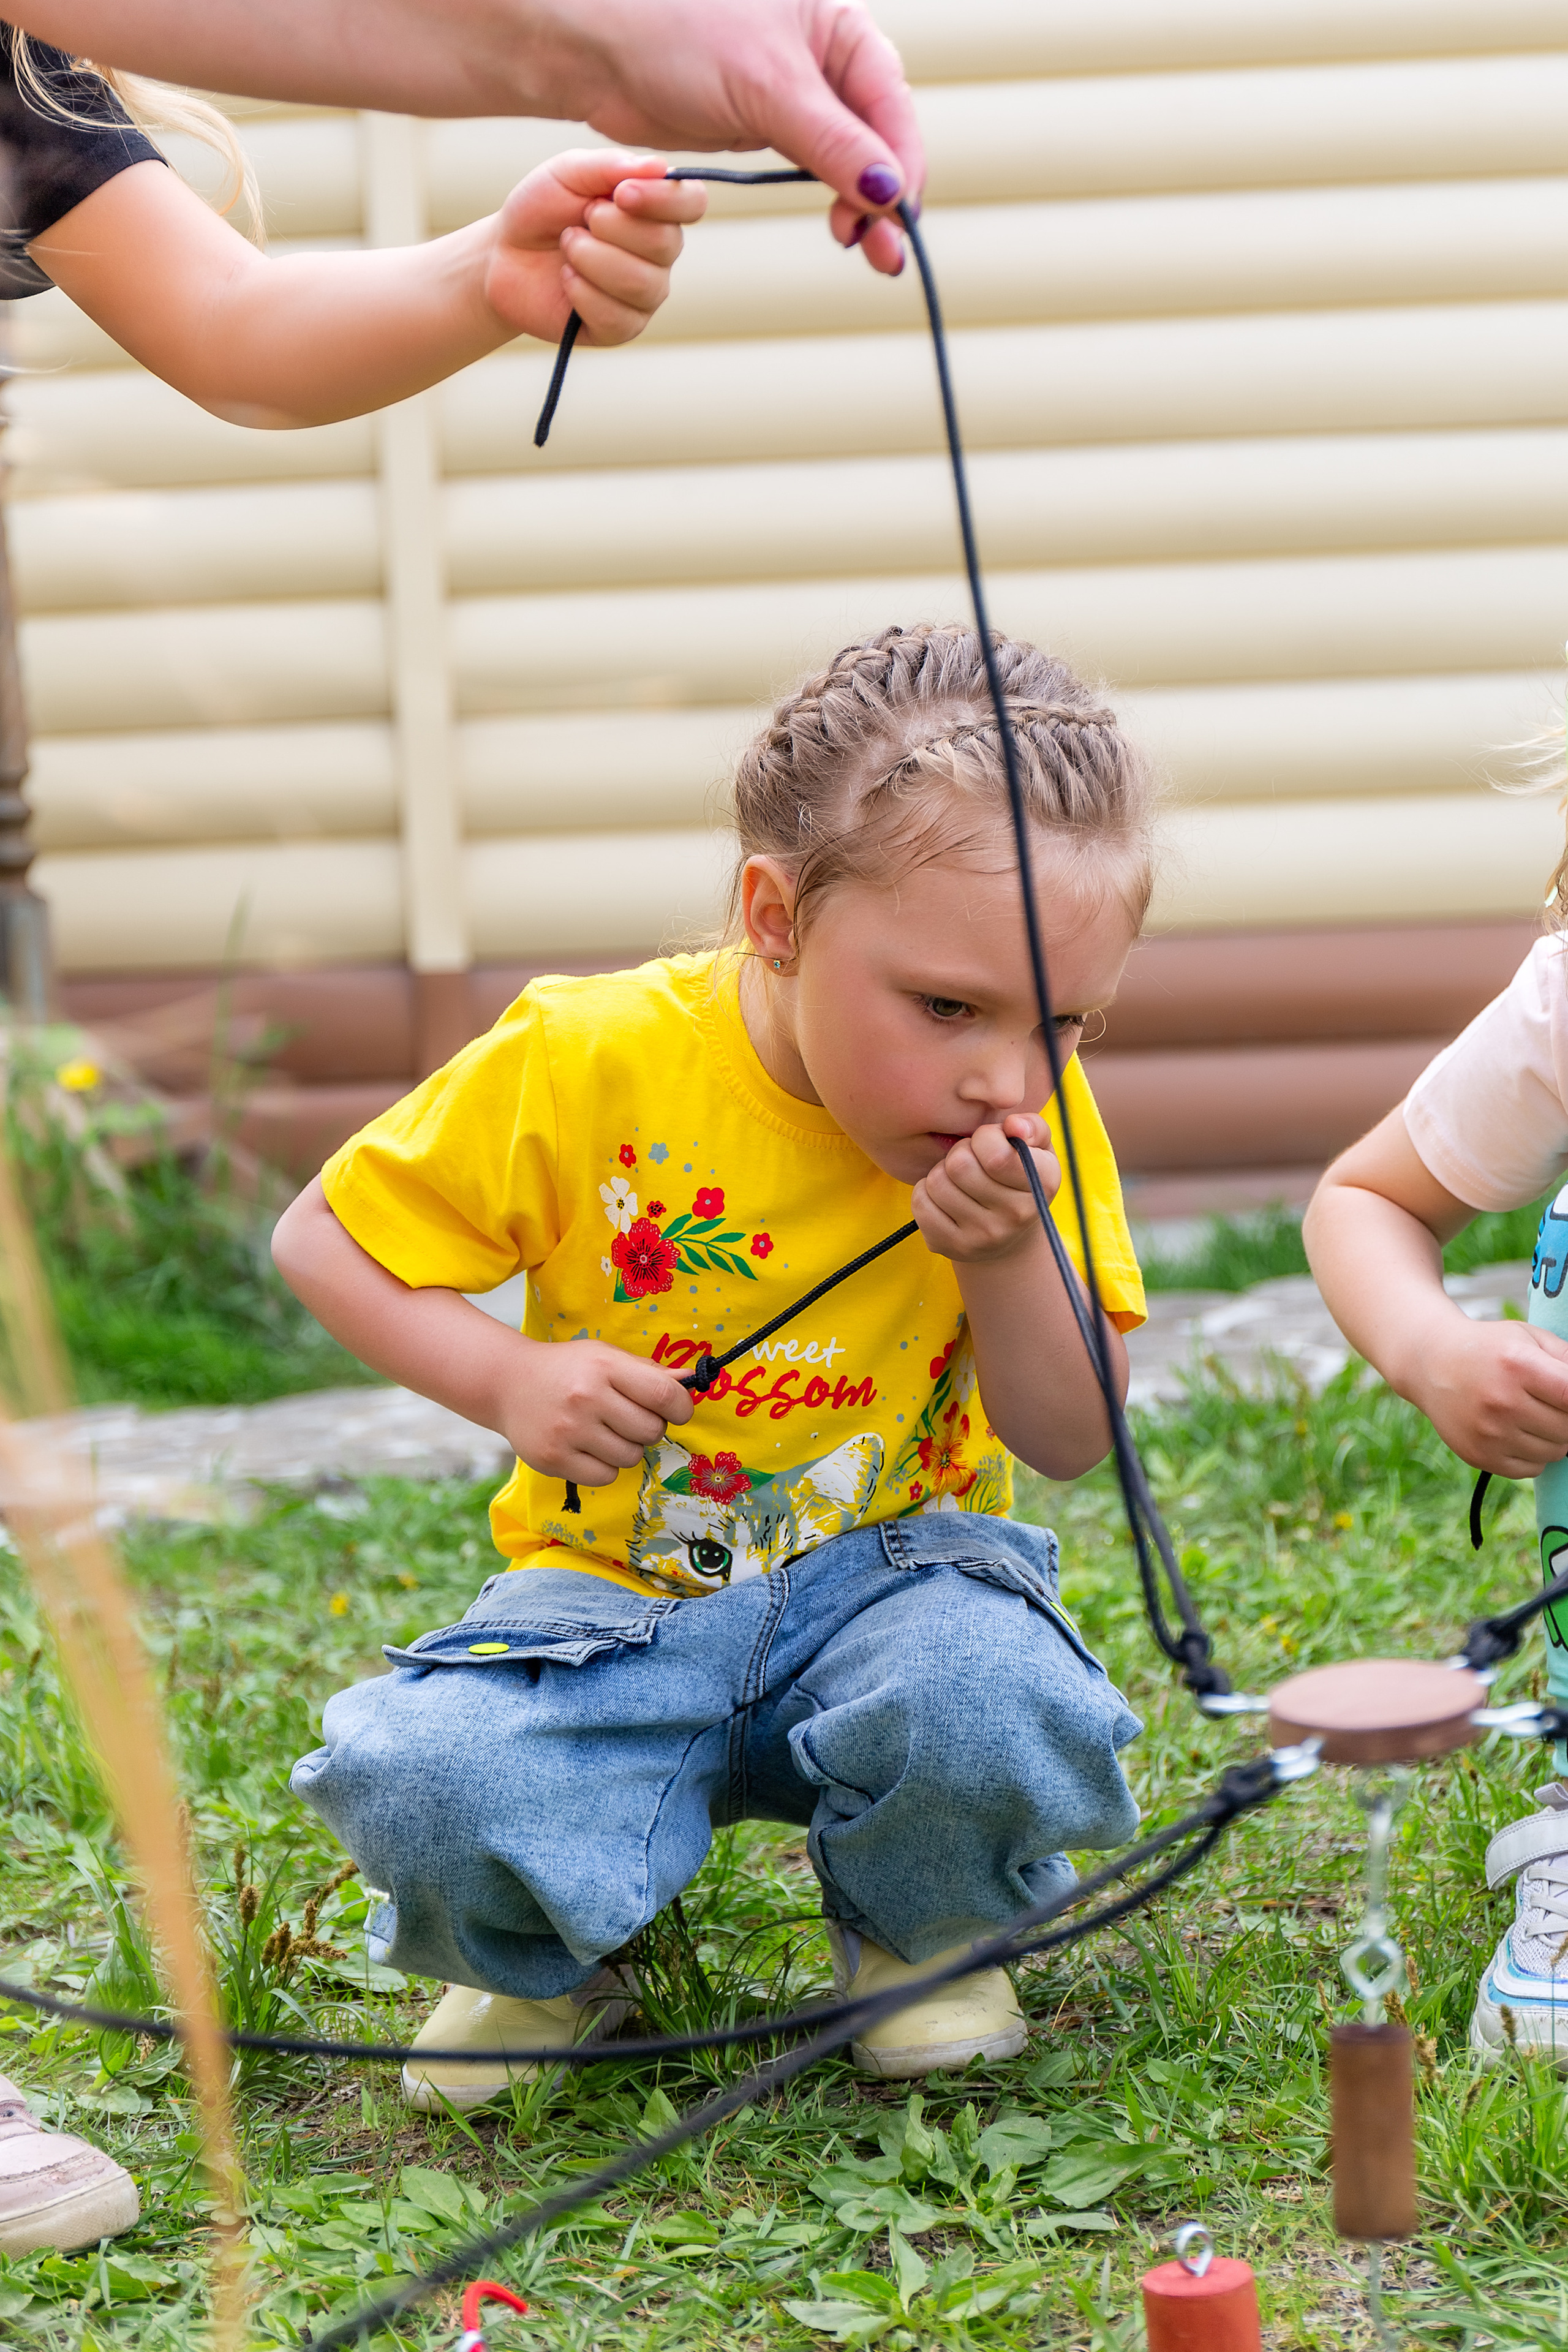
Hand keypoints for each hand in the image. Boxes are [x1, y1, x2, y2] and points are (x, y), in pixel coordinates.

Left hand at [482, 149, 705, 345]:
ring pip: (642, 283)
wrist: (505, 255)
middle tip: (580, 221)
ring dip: (593, 259)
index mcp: (655, 209)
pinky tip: (567, 279)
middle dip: (612, 228)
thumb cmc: (541, 209)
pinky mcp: (620, 328)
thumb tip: (659, 167)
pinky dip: (582, 293)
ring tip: (568, 248)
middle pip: (666, 244)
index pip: (691, 202)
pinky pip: (617, 317)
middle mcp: (659, 254)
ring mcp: (644, 295)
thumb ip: (609, 166)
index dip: (664, 199)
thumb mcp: (568, 173)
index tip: (621, 193)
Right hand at [500, 1338, 693, 1486]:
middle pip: (651, 1431)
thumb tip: (690, 1381)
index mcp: (604, 1366)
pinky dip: (605, 1467)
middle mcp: (586, 1397)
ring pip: (631, 1457)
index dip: (681, 1408)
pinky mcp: (553, 1459)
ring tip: (605, 1432)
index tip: (677, 1411)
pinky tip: (589, 1448)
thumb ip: (649, 1372)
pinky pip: (605, 1476)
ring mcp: (568, 1430)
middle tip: (629, 1419)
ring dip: (627, 1448)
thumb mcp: (606, 1357)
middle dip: (650, 1428)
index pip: (664, 1394)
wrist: (507, 1383)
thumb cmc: (568, 1369)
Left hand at [567, 0, 923, 277]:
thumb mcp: (767, 88)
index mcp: (838, 24)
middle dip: (884, 193)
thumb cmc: (676, 34)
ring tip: (863, 247)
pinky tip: (840, 225)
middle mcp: (824, 53)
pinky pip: (814, 165)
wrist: (598, 47)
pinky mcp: (764, 122)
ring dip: (860, 203)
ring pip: (848, 155)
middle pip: (877, 134)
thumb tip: (891, 192)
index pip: (890, 103)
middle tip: (885, 254)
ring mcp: (796, 91)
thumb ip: (834, 143)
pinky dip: (829, 196)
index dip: (900, 166)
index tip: (898, 219)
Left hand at [913, 1114, 1055, 1265]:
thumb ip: (1032, 1126)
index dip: (985, 1138)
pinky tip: (945, 1198)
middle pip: (959, 1164)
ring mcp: (983, 1237)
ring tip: (959, 1180)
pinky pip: (920, 1202)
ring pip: (936, 1182)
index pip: (995, 1154)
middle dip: (960, 1153)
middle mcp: (1016, 1216)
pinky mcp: (951, 1246)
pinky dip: (926, 1192)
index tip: (991, 1144)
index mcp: (1042, 1184)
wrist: (1007, 1237)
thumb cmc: (1017, 1176)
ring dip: (942, 1173)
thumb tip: (1013, 1126)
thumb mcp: (1037, 1148)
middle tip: (972, 1162)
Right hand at [1405, 1316, 1567, 1477]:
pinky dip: (1535, 1454)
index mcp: (1517, 1364)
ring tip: (1536, 1416)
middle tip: (1554, 1404)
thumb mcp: (1529, 1338)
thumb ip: (1567, 1360)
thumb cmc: (1490, 1348)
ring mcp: (1489, 1433)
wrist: (1431, 1364)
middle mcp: (1501, 1401)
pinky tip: (1518, 1431)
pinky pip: (1532, 1468)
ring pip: (1555, 1452)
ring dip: (1556, 1438)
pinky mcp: (1479, 1455)